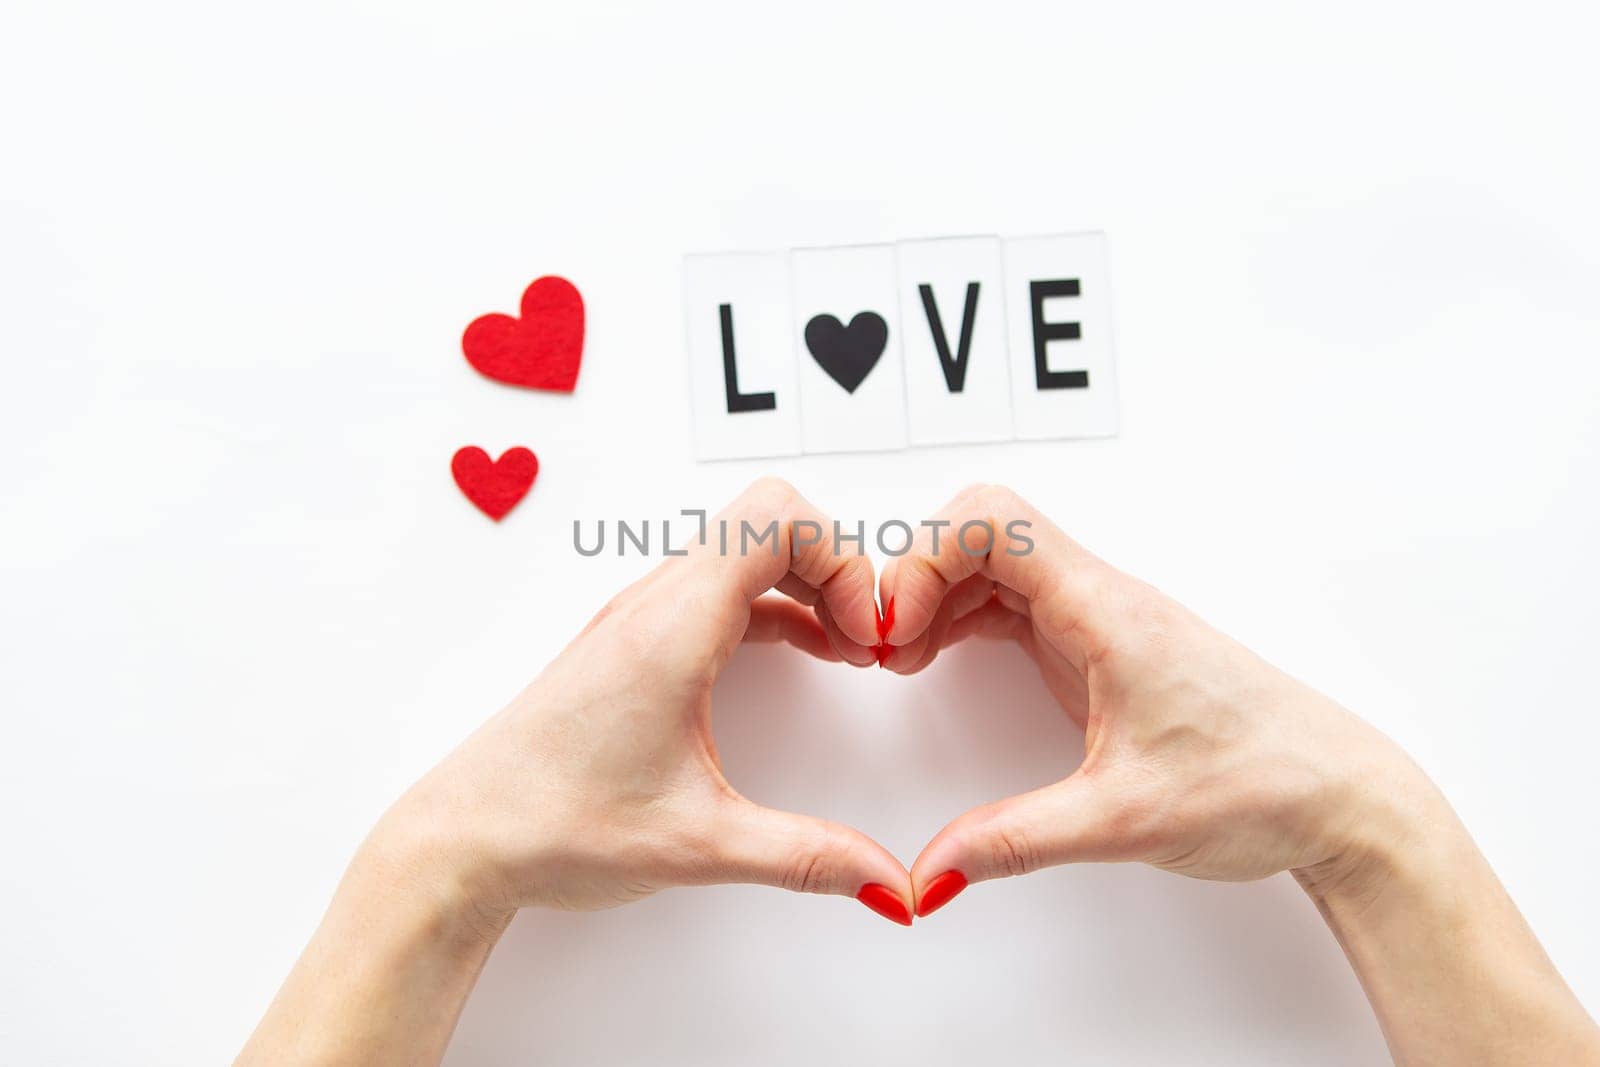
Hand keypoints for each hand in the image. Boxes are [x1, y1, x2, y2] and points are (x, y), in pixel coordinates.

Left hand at [378, 477, 912, 924]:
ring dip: (806, 584)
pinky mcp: (633, 642)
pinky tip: (803, 654)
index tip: (866, 631)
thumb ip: (807, 857)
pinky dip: (775, 605)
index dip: (843, 558)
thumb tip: (888, 881)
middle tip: (867, 639)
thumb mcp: (699, 845)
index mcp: (672, 626)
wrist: (461, 841)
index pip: (777, 517)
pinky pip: (720, 589)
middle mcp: (653, 603)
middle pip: (768, 521)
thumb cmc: (552, 824)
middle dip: (837, 567)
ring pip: (743, 552)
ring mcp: (639, 617)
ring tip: (848, 648)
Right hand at [877, 483, 1431, 911]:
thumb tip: (932, 871)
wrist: (1340, 797)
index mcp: (1108, 612)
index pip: (995, 521)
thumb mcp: (1123, 821)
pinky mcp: (1098, 647)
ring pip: (993, 563)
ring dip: (935, 595)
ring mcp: (1099, 619)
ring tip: (901, 659)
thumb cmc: (1261, 784)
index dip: (925, 558)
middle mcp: (1102, 599)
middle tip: (886, 647)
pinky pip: (1012, 602)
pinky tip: (942, 659)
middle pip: (982, 529)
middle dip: (915, 574)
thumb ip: (1016, 842)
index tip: (897, 630)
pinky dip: (961, 618)